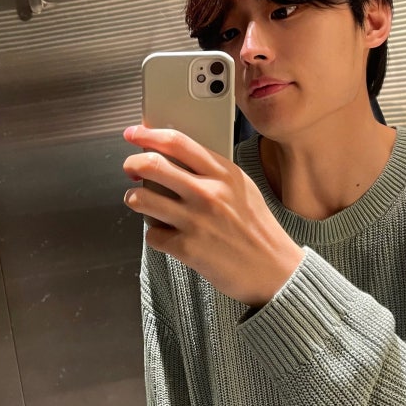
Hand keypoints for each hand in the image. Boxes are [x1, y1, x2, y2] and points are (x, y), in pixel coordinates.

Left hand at [122, 125, 303, 307]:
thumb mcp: (243, 188)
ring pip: (141, 198)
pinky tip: (166, 234)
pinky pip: (152, 234)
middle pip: (152, 165)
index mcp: (224, 174)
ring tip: (139, 200)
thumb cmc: (257, 229)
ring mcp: (196, 221)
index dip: (148, 135)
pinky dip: (154, 234)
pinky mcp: (187, 248)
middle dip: (132, 163)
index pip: (177, 142)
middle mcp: (208, 193)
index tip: (134, 134)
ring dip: (134, 198)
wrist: (274, 270)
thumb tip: (175, 157)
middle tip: (130, 168)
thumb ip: (213, 171)